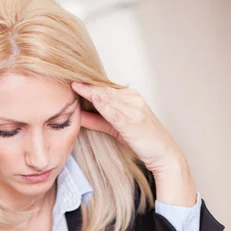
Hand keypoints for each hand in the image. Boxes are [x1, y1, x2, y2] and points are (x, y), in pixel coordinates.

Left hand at [71, 83, 196, 205]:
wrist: (164, 154)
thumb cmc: (143, 141)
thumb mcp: (117, 128)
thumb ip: (98, 121)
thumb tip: (78, 115)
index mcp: (130, 97)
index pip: (104, 88)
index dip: (87, 83)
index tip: (70, 78)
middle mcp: (133, 100)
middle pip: (104, 90)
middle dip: (86, 84)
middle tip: (66, 76)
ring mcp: (134, 110)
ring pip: (108, 98)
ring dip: (91, 91)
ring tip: (74, 84)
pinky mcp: (134, 123)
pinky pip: (116, 112)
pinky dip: (104, 105)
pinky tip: (93, 98)